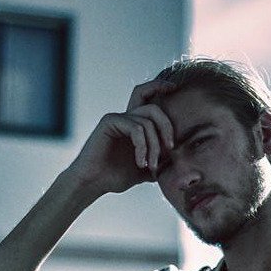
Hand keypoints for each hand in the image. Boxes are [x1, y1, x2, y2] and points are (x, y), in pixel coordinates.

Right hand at [65, 80, 177, 198]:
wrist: (94, 183)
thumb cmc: (115, 177)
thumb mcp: (145, 170)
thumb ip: (159, 162)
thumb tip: (177, 162)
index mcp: (134, 125)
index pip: (148, 98)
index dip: (160, 87)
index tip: (174, 87)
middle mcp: (126, 118)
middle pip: (153, 107)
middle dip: (167, 126)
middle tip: (171, 147)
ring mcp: (117, 119)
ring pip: (147, 122)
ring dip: (154, 146)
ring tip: (152, 165)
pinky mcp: (109, 122)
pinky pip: (136, 128)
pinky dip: (143, 147)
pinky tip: (140, 162)